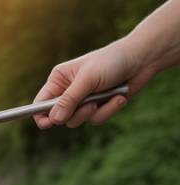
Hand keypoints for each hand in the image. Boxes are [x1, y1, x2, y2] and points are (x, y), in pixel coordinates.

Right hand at [32, 38, 154, 128]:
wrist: (142, 60)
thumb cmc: (111, 62)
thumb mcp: (88, 79)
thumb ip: (69, 100)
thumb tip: (54, 120)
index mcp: (59, 80)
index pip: (41, 102)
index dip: (41, 115)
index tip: (47, 124)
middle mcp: (68, 92)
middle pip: (59, 117)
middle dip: (76, 113)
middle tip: (89, 104)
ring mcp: (83, 101)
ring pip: (78, 120)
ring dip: (94, 111)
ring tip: (106, 96)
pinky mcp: (99, 107)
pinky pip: (96, 119)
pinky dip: (109, 110)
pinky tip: (118, 97)